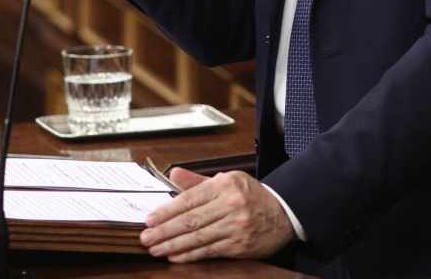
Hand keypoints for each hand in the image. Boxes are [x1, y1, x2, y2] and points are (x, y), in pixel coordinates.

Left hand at [138, 168, 294, 262]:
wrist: (284, 212)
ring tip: (156, 248)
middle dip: (165, 230)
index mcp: (226, 184)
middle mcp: (231, 204)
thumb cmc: (252, 196)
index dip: (167, 211)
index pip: (190, 199)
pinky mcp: (240, 245)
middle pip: (191, 220)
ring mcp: (236, 226)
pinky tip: (176, 256)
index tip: (150, 219)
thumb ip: (199, 181)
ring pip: (198, 237)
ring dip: (173, 245)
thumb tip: (174, 174)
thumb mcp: (228, 181)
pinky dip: (190, 254)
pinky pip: (209, 251)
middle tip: (146, 237)